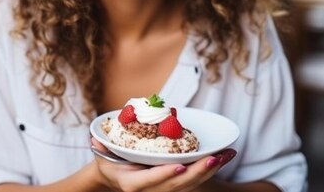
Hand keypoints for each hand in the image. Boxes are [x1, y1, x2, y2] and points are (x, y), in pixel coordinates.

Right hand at [90, 137, 235, 191]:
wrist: (114, 176)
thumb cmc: (109, 161)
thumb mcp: (102, 153)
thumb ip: (101, 145)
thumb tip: (96, 138)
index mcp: (132, 185)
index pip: (150, 181)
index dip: (164, 175)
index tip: (179, 167)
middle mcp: (150, 191)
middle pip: (177, 185)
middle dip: (197, 172)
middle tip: (214, 158)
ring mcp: (164, 190)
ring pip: (190, 184)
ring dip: (209, 170)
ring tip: (226, 155)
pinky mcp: (175, 185)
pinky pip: (194, 180)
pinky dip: (209, 169)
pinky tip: (224, 157)